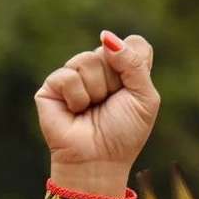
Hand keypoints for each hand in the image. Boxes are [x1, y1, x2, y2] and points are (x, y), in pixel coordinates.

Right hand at [35, 32, 159, 196]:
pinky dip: (77, 98)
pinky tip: (76, 112)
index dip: (134, 62)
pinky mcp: (53, 86)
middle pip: (110, 50)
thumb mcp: (145, 99)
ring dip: (96, 90)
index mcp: (124, 72)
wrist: (98, 161)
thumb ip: (135, 63)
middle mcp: (99, 70)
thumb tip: (106, 37)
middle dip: (115, 81)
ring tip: (92, 110)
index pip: (135, 44)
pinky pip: (69, 76)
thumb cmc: (124, 135)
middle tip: (110, 105)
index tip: (132, 88)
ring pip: (88, 60)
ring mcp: (75, 75)